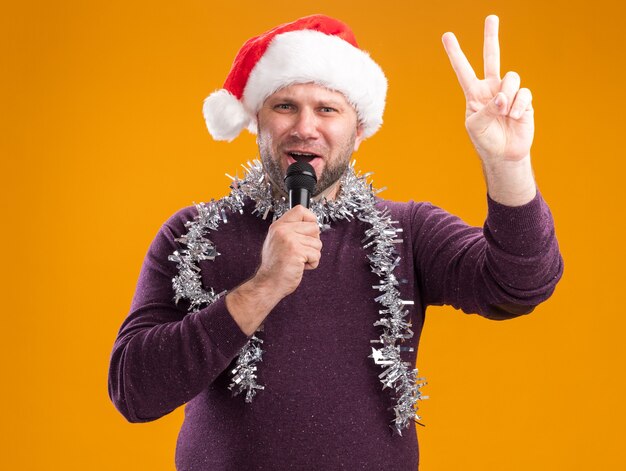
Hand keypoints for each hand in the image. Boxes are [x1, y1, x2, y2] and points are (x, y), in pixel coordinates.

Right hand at [254, 205, 321, 298]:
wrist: (268, 283)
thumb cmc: (275, 266)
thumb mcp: (277, 242)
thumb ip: (290, 231)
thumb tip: (311, 225)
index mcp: (278, 226)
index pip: (300, 210)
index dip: (310, 219)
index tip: (309, 231)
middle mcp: (283, 231)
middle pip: (314, 227)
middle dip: (313, 242)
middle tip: (302, 251)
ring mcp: (289, 240)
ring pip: (317, 243)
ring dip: (312, 255)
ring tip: (298, 261)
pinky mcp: (297, 251)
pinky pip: (316, 255)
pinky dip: (312, 264)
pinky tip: (300, 267)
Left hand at [442, 15, 533, 164]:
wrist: (504, 153)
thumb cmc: (485, 140)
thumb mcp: (477, 126)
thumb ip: (487, 109)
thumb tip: (503, 96)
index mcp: (474, 93)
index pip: (463, 70)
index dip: (455, 54)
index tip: (447, 36)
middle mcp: (491, 88)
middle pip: (492, 57)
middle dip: (491, 37)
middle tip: (491, 17)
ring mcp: (508, 92)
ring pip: (511, 78)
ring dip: (508, 96)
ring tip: (506, 114)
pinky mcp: (524, 99)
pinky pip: (523, 94)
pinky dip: (518, 106)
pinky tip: (514, 117)